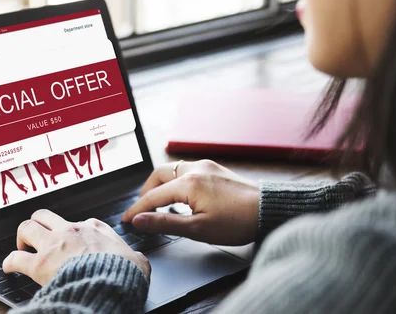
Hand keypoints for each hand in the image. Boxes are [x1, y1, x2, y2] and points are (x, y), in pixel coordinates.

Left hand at [3, 209, 150, 284]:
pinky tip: (8, 267)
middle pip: (45, 215)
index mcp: (94, 229)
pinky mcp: (40, 264)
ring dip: (22, 237)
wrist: (110, 284)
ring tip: (22, 247)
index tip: (71, 241)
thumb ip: (135, 257)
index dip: (72, 232)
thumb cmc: (123, 274)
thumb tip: (138, 260)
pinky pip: (15, 258)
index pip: (79, 222)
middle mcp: (71, 231)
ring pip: (26, 227)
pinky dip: (9, 262)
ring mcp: (54, 245)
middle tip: (37, 237)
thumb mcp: (137, 261)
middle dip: (38, 224)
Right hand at [122, 160, 258, 245]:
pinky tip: (180, 196)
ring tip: (158, 204)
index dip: (137, 209)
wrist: (269, 210)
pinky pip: (186, 170)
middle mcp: (195, 168)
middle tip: (142, 210)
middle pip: (158, 175)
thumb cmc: (238, 221)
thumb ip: (165, 223)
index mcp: (188, 183)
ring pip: (172, 170)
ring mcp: (206, 166)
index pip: (153, 196)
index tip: (126, 220)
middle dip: (146, 192)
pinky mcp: (215, 169)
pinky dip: (175, 181)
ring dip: (161, 185)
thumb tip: (140, 220)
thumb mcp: (197, 229)